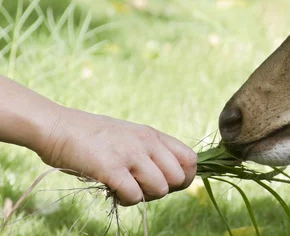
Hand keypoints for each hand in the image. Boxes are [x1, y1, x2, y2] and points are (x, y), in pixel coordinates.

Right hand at [35, 108, 196, 205]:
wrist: (59, 128)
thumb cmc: (96, 137)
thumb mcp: (132, 135)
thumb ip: (153, 151)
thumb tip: (175, 176)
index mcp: (154, 135)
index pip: (191, 159)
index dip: (185, 177)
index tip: (168, 182)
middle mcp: (147, 143)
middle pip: (179, 178)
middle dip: (165, 190)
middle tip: (143, 187)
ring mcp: (130, 154)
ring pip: (160, 188)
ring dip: (145, 196)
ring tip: (127, 189)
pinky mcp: (111, 168)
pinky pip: (135, 196)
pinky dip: (127, 200)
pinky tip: (114, 192)